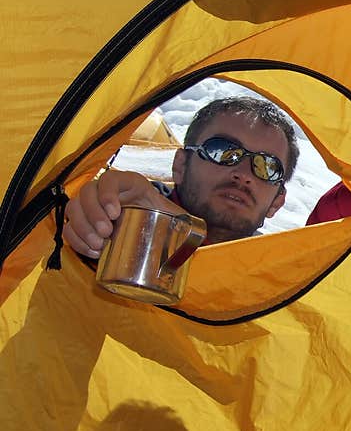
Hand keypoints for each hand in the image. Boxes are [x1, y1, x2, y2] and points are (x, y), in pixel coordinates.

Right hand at [62, 170, 184, 258]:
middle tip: (106, 233)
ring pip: (73, 209)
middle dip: (92, 214)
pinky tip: (91, 250)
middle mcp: (103, 189)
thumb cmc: (158, 213)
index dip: (107, 194)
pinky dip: (76, 239)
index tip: (115, 213)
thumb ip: (186, 219)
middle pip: (86, 194)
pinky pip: (69, 226)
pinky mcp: (81, 221)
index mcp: (126, 182)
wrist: (146, 219)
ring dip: (82, 227)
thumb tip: (202, 232)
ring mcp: (89, 204)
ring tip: (98, 244)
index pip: (108, 180)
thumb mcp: (170, 212)